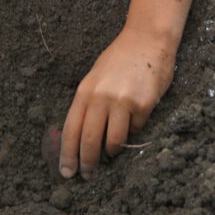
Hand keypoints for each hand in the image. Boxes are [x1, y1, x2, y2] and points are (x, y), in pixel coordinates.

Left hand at [60, 26, 175, 178]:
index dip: (67, 154)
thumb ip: (87, 104)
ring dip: (111, 151)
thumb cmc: (120, 59)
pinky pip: (135, 130)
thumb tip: (79, 138)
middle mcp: (101, 97)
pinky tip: (133, 122)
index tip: (66, 172)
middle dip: (87, 162)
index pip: (71, 130)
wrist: (148, 39)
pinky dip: (132, 131)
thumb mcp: (95, 78)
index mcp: (85, 91)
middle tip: (88, 175)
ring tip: (111, 151)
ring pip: (113, 142)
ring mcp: (123, 101)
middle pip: (89, 140)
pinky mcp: (143, 105)